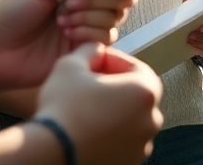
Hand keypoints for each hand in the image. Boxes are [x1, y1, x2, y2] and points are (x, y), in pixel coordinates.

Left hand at [0, 0, 138, 90]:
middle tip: (69, 3)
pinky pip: (106, 38)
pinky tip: (66, 34)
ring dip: (90, 16)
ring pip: (114, 18)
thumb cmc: (9, 15)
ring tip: (61, 21)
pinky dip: (88, 32)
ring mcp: (85, 28)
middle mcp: (85, 6)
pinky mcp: (84, 51)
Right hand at [35, 43, 162, 164]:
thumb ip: (89, 50)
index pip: (136, 67)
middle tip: (89, 84)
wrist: (51, 154)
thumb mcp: (70, 64)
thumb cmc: (63, 108)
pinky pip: (122, 143)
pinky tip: (86, 131)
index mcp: (145, 92)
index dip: (113, 60)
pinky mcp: (129, 164)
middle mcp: (151, 120)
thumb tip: (95, 48)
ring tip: (85, 110)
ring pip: (129, 121)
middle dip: (114, 87)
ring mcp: (142, 146)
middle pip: (135, 95)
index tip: (94, 61)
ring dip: (112, 112)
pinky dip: (109, 135)